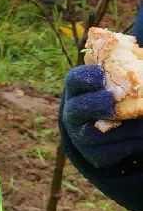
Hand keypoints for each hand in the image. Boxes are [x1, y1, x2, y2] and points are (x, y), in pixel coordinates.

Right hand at [61, 4, 142, 168]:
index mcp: (77, 90)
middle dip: (96, 105)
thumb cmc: (116, 95)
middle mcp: (73, 113)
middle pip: (77, 109)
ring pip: (95, 133)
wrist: (106, 129)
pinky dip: (130, 144)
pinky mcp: (95, 155)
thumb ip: (125, 70)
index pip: (74, 80)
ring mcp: (81, 136)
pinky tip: (142, 137)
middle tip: (113, 102)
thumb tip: (142, 55)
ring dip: (123, 127)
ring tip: (141, 116)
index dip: (86, 78)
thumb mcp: (116, 81)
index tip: (101, 75)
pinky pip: (111, 152)